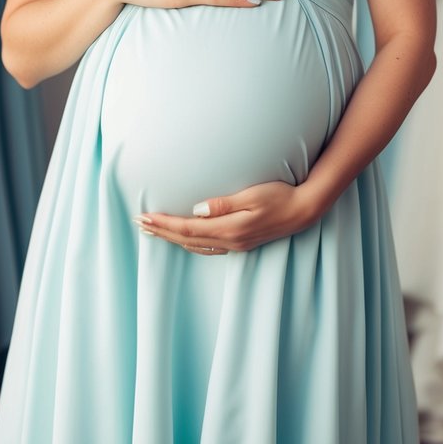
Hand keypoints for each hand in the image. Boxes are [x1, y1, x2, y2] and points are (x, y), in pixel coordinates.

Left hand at [133, 180, 313, 254]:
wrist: (304, 210)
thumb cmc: (280, 196)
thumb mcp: (252, 195)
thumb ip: (224, 204)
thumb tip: (196, 210)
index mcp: (230, 229)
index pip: (187, 228)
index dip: (163, 224)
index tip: (144, 217)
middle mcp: (230, 241)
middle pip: (186, 239)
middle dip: (161, 232)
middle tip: (138, 224)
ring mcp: (236, 245)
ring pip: (195, 246)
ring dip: (172, 238)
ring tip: (154, 231)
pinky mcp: (241, 243)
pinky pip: (207, 248)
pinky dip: (189, 243)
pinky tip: (184, 239)